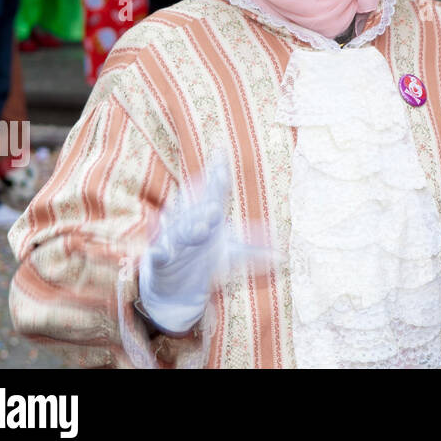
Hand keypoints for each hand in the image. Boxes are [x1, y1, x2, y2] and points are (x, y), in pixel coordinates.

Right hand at [138, 162, 241, 334]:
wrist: (175, 287)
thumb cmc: (204, 261)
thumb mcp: (231, 254)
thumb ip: (254, 250)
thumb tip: (282, 256)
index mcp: (206, 217)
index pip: (213, 191)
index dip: (217, 174)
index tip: (221, 154)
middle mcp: (189, 224)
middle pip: (198, 208)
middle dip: (207, 201)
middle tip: (220, 200)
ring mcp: (174, 241)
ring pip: (181, 232)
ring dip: (191, 229)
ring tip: (202, 227)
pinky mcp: (161, 261)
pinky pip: (158, 255)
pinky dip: (158, 252)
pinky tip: (159, 250)